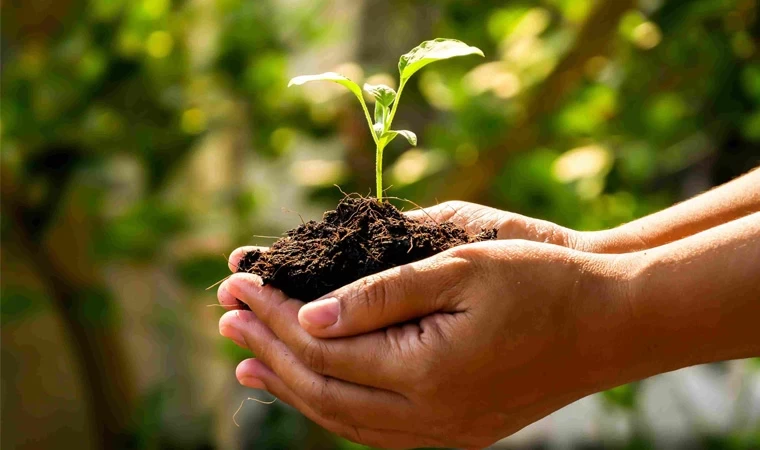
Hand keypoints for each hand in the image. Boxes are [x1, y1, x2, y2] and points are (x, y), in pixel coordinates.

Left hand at [217, 239, 627, 448]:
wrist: (611, 323)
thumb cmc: (541, 282)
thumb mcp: (461, 268)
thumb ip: (381, 296)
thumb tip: (311, 317)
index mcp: (427, 372)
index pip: (323, 348)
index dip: (274, 314)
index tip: (238, 283)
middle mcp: (429, 415)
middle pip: (323, 389)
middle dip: (269, 347)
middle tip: (226, 315)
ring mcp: (444, 429)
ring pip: (345, 418)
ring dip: (291, 386)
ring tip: (247, 362)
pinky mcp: (457, 428)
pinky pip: (377, 427)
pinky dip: (335, 405)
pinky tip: (315, 387)